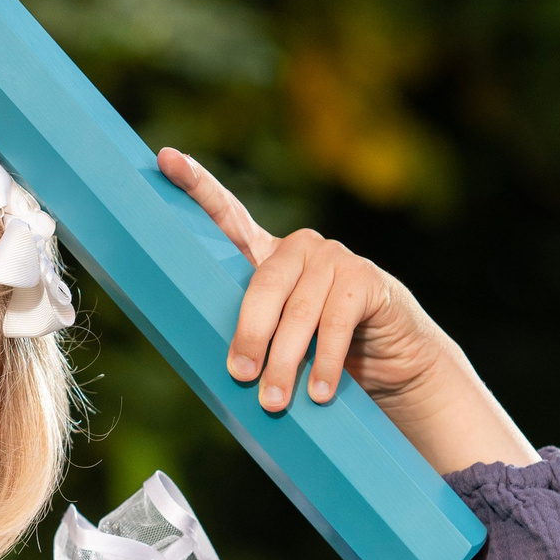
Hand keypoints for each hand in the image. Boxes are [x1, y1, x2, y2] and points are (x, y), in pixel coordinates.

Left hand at [158, 149, 537, 473]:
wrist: (394, 367)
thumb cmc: (320, 358)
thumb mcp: (278, 344)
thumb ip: (251, 337)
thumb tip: (216, 370)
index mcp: (264, 257)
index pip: (226, 215)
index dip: (196, 185)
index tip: (165, 158)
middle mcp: (298, 248)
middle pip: (262, 284)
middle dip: (249, 334)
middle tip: (240, 377)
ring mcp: (335, 258)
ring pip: (299, 310)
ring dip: (286, 360)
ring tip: (276, 401)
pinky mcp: (367, 278)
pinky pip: (337, 322)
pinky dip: (327, 362)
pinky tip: (320, 393)